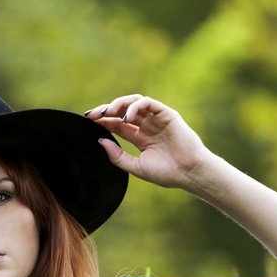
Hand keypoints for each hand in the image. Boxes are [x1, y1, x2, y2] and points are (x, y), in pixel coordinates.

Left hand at [85, 95, 214, 189]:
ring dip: (118, 104)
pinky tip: (126, 117)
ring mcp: (157, 119)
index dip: (102, 121)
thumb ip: (117, 156)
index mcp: (140, 138)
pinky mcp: (166, 114)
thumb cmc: (166, 173)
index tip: (88, 122)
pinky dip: (135, 106)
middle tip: (91, 115)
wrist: (189, 173)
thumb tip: (100, 141)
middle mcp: (147, 126)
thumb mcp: (136, 167)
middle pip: (122, 111)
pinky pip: (148, 103)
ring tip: (106, 113)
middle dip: (105, 111)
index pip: (117, 125)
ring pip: (134, 102)